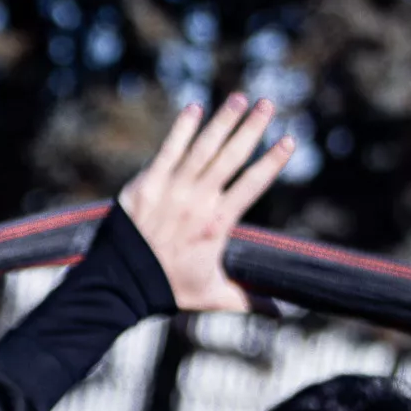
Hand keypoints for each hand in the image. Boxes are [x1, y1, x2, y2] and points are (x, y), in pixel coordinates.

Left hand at [118, 94, 295, 312]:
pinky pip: (166, 151)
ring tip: (239, 98)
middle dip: (252, 128)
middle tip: (269, 104)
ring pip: (202, 148)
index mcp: (218, 223)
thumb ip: (250, 299)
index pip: (253, 185)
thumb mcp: (214, 295)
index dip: (273, 162)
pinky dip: (181, 129)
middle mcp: (198, 202)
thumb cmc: (168, 290)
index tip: (290, 140)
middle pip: (231, 157)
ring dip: (222, 121)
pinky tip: (195, 108)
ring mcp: (171, 190)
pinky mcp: (146, 185)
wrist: (120, 285)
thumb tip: (284, 313)